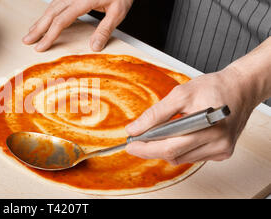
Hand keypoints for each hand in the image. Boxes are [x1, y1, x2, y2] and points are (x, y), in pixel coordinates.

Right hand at [23, 0, 133, 51]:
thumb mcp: (118, 12)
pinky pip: (56, 3)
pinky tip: (43, 21)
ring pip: (51, 7)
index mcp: (84, 0)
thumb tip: (94, 47)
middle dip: (38, 29)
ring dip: (40, 21)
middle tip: (26, 41)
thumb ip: (105, 29)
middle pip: (51, 13)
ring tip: (31, 33)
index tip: (41, 47)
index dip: (50, 35)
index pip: (62, 20)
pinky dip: (48, 14)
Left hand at [124, 67, 259, 164]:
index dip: (147, 148)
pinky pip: (192, 156)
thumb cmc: (213, 88)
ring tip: (157, 135)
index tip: (130, 144)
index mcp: (208, 126)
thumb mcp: (180, 94)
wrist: (241, 88)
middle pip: (174, 155)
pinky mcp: (222, 153)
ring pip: (182, 158)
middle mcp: (218, 142)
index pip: (170, 147)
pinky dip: (180, 149)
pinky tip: (179, 136)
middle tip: (135, 143)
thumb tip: (135, 128)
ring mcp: (221, 150)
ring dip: (166, 149)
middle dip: (151, 150)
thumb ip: (156, 114)